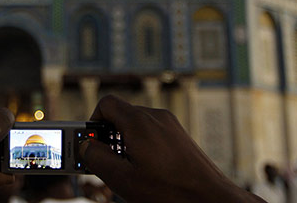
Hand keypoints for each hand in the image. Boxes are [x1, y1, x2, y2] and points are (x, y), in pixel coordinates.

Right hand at [79, 95, 262, 202]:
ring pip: (137, 125)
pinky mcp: (179, 136)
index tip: (90, 143)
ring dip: (124, 142)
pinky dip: (141, 145)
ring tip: (125, 169)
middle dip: (108, 136)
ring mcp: (170, 125)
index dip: (93, 122)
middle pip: (121, 115)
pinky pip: (152, 132)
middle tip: (103, 160)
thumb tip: (85, 147)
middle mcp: (156, 116)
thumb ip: (97, 159)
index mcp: (139, 122)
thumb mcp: (124, 179)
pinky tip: (145, 170)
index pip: (106, 104)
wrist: (211, 198)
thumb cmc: (171, 191)